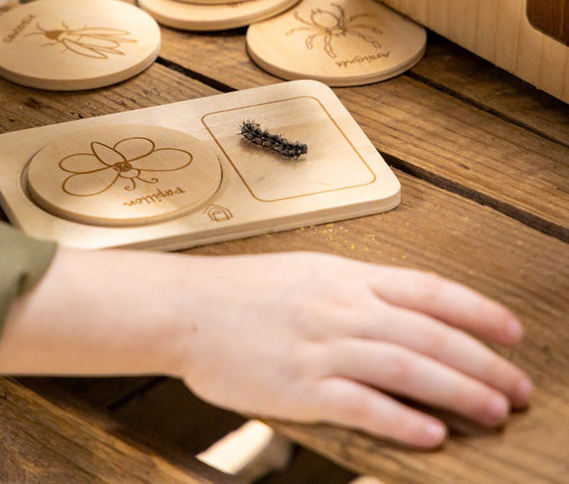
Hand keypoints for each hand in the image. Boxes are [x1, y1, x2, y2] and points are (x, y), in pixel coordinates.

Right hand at [175, 252, 531, 447]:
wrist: (188, 308)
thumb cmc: (246, 292)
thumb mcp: (309, 272)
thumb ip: (358, 289)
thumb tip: (408, 310)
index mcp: (347, 277)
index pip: (428, 290)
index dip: (477, 311)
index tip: (511, 331)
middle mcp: (342, 308)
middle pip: (429, 333)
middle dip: (483, 361)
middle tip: (518, 387)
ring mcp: (322, 347)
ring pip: (406, 367)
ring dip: (458, 391)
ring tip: (493, 411)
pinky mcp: (300, 387)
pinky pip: (361, 405)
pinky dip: (401, 421)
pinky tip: (430, 435)